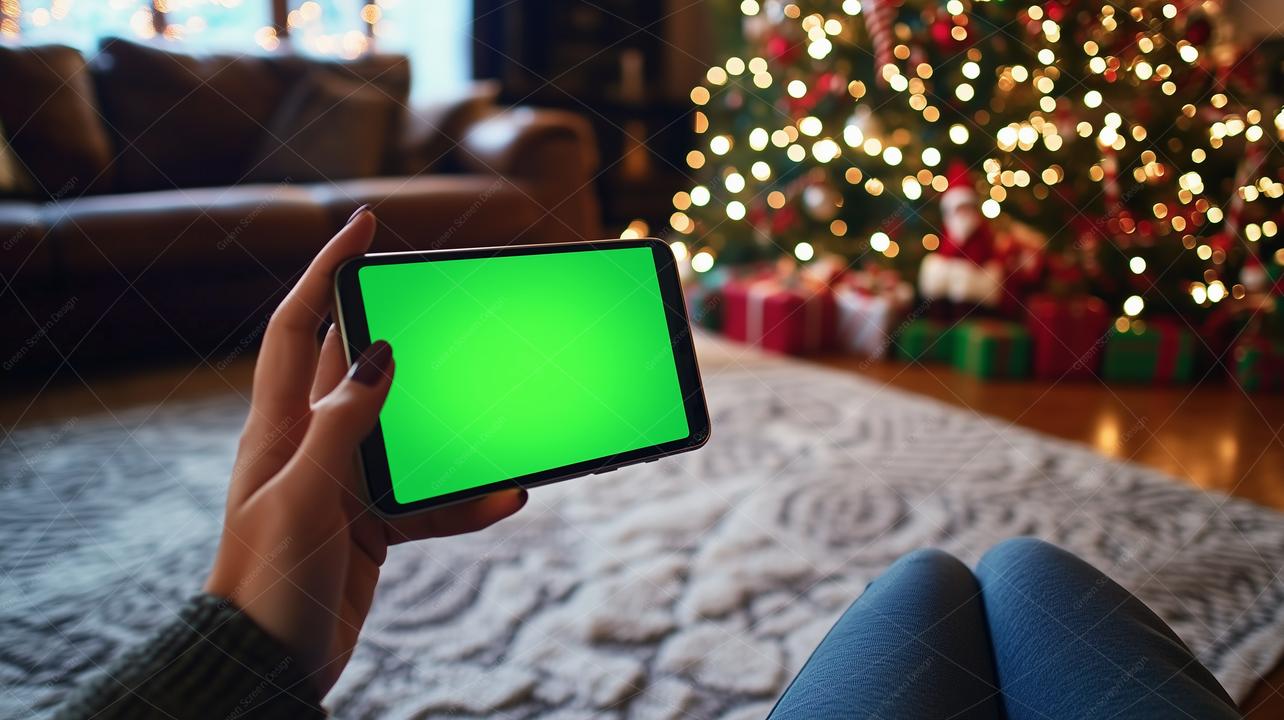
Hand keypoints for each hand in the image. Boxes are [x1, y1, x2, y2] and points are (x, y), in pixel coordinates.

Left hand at [205, 207, 526, 695]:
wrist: (266, 665)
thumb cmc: (268, 582)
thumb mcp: (305, 498)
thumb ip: (341, 426)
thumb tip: (379, 356)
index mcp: (280, 426)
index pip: (300, 325)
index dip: (326, 269)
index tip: (364, 224)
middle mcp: (311, 443)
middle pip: (365, 368)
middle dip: (411, 340)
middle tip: (457, 317)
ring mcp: (343, 483)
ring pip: (409, 433)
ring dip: (454, 434)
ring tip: (500, 422)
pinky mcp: (370, 523)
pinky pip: (426, 496)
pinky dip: (464, 500)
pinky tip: (501, 499)